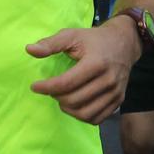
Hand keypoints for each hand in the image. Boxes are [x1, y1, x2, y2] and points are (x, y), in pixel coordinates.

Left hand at [26, 19, 141, 123]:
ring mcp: (115, 93)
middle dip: (56, 97)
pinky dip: (81, 116)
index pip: (67, 83)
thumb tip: (29, 50)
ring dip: (67, 109)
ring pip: (85, 113)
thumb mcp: (72, 35)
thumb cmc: (94, 39)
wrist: (124, 43)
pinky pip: (97, 118)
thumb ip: (51, 43)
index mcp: (96, 63)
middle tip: (51, 90)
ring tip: (61, 98)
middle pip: (74, 100)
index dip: (47, 87)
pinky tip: (74, 105)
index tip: (35, 86)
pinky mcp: (118, 101)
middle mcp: (108, 80)